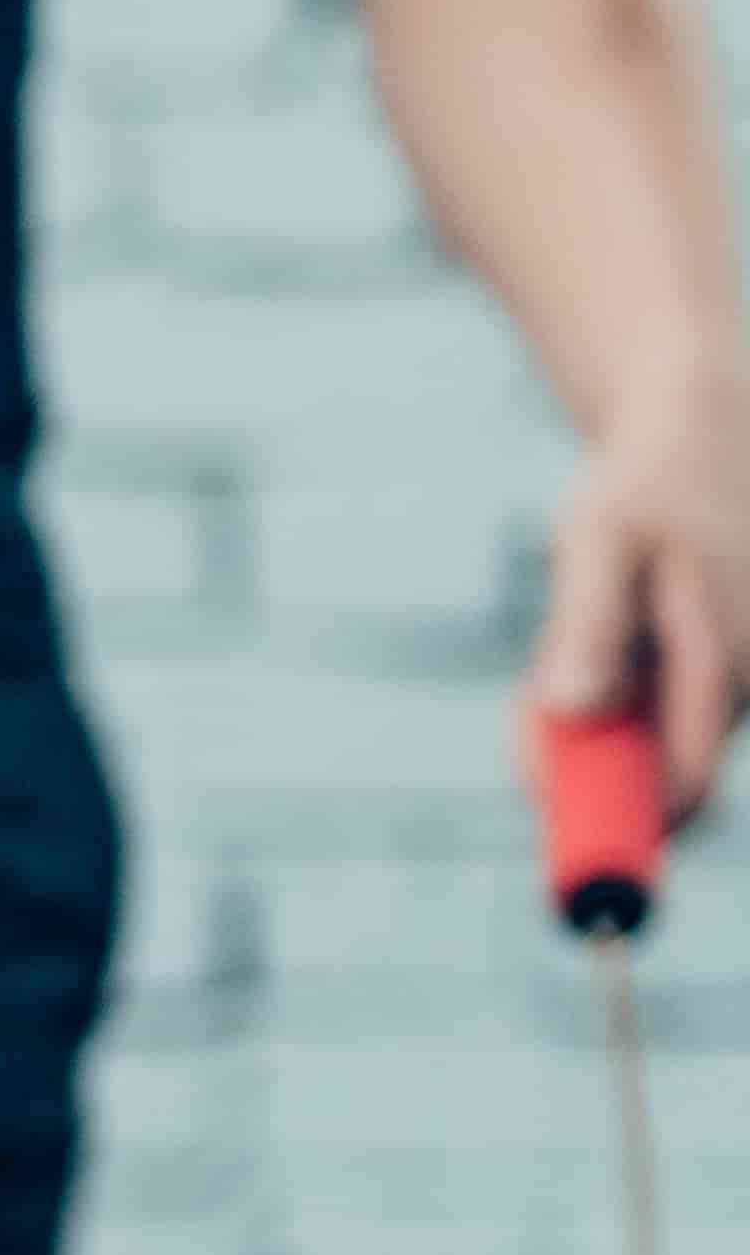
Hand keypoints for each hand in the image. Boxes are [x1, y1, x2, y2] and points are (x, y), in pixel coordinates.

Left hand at [536, 353, 749, 815]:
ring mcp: (729, 676)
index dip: (612, 825)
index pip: (681, 790)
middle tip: (526, 705)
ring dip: (586, 725)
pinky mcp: (709, 668)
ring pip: (642, 745)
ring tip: (563, 648)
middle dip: (578, 762)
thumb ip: (589, 625)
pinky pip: (644, 714)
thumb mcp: (602, 540)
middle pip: (650, 777)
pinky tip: (585, 644)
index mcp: (728, 662)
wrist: (693, 429)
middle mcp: (743, 681)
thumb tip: (575, 707)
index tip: (548, 814)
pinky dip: (601, 697)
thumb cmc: (645, 482)